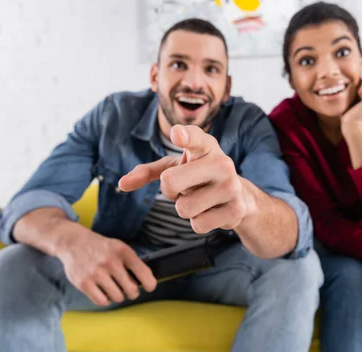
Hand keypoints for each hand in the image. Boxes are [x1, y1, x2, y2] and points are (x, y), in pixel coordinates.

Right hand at [56, 227, 156, 305]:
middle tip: (129, 289)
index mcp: (123, 251)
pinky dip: (106, 300)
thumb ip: (132, 262)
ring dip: (118, 296)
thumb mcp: (119, 247)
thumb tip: (145, 282)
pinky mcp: (84, 283)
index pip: (143, 272)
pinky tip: (105, 292)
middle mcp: (111, 262)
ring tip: (115, 289)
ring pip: (117, 297)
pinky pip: (102, 301)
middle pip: (131, 289)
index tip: (149, 287)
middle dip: (133, 292)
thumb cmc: (101, 248)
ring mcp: (96, 273)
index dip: (150, 284)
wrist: (74, 243)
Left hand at [119, 124, 254, 233]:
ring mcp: (231, 187)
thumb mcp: (174, 168)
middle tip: (183, 187)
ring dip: (186, 208)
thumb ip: (147, 172)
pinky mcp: (236, 210)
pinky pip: (198, 224)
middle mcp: (222, 163)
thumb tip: (122, 184)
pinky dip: (199, 222)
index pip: (195, 137)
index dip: (184, 136)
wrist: (239, 196)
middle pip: (171, 181)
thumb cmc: (198, 175)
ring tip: (200, 198)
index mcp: (205, 146)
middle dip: (169, 190)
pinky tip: (211, 211)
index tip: (177, 135)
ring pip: (184, 208)